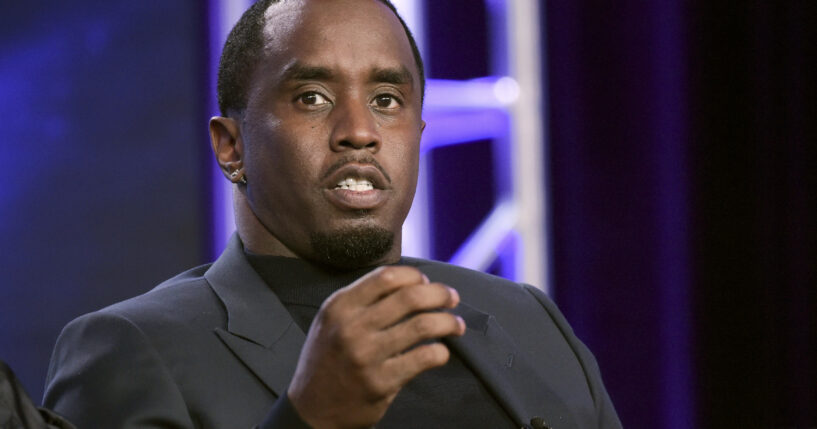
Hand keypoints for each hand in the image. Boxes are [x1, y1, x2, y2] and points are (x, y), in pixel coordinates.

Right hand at [286, 266, 465, 428]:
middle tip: (452, 298)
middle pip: (410, 297)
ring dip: (448, 322)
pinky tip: (442, 352)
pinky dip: (440, 352)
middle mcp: (351, 327)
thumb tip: (412, 284)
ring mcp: (366, 355)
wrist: (312, 411)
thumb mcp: (331, 321)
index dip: (415, 276)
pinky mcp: (381, 382)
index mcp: (339, 306)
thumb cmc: (328, 360)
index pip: (387, 276)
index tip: (427, 282)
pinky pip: (423, 358)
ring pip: (422, 325)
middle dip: (440, 294)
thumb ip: (362, 300)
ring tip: (456, 325)